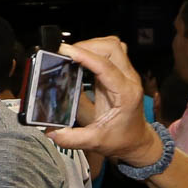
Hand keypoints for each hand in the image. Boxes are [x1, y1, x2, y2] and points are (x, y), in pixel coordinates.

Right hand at [47, 38, 163, 167]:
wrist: (136, 141)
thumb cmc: (120, 140)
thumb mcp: (95, 142)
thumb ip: (71, 138)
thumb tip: (50, 131)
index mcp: (125, 94)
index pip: (106, 66)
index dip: (85, 56)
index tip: (65, 51)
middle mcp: (129, 80)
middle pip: (112, 47)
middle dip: (87, 46)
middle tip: (65, 55)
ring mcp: (126, 74)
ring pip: (113, 45)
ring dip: (91, 45)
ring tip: (72, 55)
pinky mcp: (120, 73)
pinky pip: (110, 52)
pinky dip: (94, 50)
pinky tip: (80, 60)